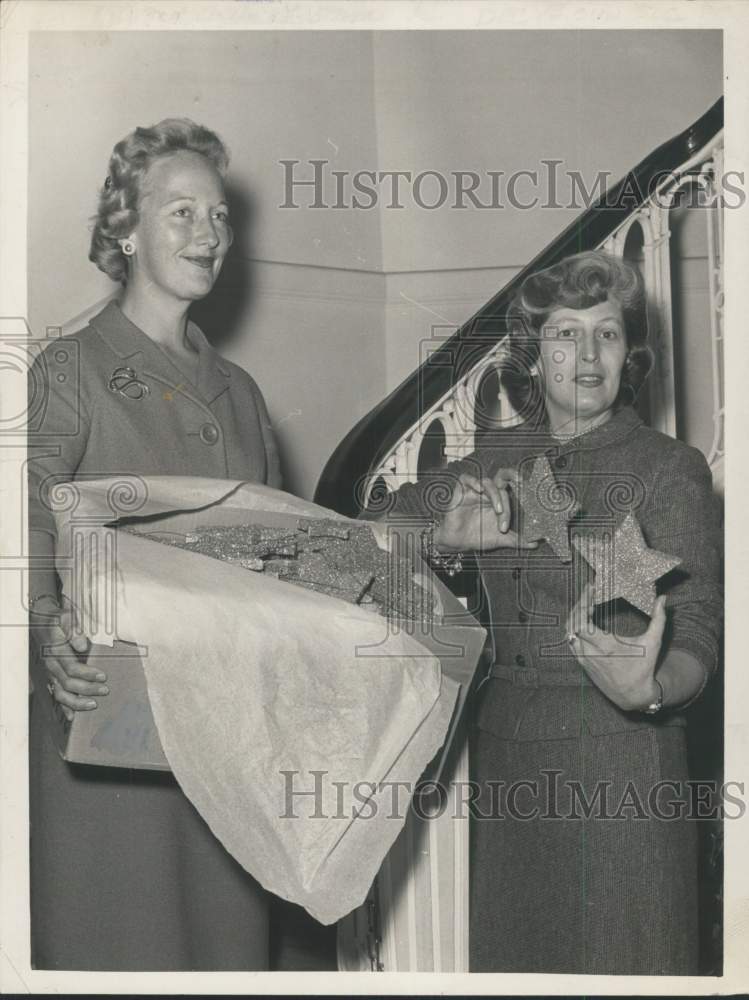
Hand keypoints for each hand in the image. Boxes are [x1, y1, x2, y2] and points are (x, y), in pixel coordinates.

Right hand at [30, 595, 106, 720]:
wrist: (42, 622)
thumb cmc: (57, 620)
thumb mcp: (65, 617)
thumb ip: (74, 630)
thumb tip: (82, 645)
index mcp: (55, 651)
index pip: (71, 667)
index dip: (87, 674)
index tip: (103, 676)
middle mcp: (51, 665)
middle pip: (68, 683)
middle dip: (87, 689)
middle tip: (105, 691)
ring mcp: (51, 674)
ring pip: (61, 694)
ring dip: (77, 702)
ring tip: (94, 705)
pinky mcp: (52, 678)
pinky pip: (57, 696)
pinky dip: (65, 707)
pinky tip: (73, 717)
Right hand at [436, 468, 537, 552]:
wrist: (459, 544)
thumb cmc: (479, 537)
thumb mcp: (502, 539)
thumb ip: (518, 540)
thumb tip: (535, 543)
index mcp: (499, 501)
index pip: (511, 486)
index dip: (520, 483)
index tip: (529, 489)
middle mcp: (488, 494)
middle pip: (502, 478)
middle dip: (512, 476)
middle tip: (521, 483)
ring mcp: (475, 492)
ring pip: (488, 482)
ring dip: (496, 495)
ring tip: (499, 511)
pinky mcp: (461, 492)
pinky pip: (465, 479)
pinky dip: (474, 482)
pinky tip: (479, 491)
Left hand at [566, 585, 666, 711]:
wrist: (633, 695)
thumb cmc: (644, 668)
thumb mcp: (654, 643)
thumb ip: (659, 619)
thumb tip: (663, 598)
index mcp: (606, 647)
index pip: (582, 622)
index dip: (583, 604)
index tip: (591, 591)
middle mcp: (591, 653)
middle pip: (572, 624)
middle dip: (579, 606)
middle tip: (589, 595)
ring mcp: (584, 659)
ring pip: (569, 632)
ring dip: (575, 616)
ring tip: (587, 604)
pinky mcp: (582, 663)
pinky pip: (572, 642)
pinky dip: (575, 628)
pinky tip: (585, 620)